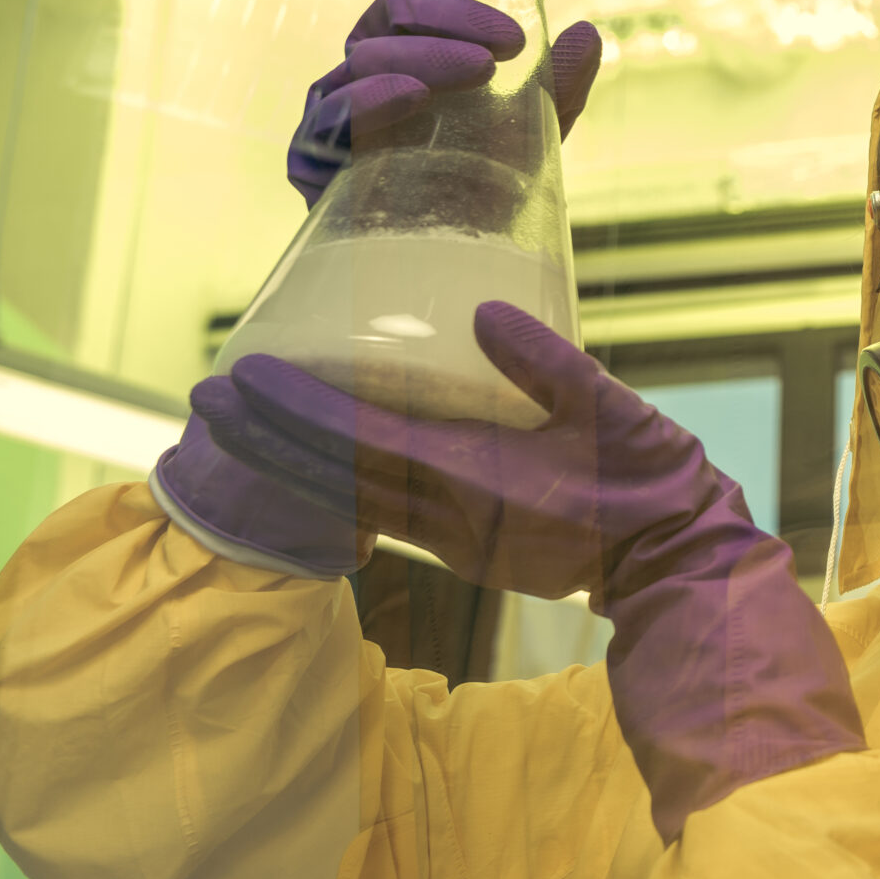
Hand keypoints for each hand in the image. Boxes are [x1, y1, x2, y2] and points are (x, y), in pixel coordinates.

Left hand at [191, 301, 731, 601]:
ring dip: (289, 466)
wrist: (676, 566)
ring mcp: (456, 538)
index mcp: (478, 476)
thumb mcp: (609, 407)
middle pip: (335, 476)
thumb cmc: (651, 482)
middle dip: (265, 439)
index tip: (244, 378)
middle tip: (202, 401)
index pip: (364, 440)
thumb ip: (545, 361)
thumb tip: (482, 312)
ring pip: (349, 501)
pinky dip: (335, 491)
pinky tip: (311, 473)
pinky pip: (382, 517)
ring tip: (238, 431)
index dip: (298, 410)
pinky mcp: (469, 548)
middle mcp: (451, 514)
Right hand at [288, 0, 602, 205]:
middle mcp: (370, 65)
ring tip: (480, 69)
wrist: (460, 262)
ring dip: (426, 54)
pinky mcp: (315, 159)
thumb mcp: (537, 130)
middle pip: (394, 10)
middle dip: (453, 13)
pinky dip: (372, 99)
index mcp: (414, 43)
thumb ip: (560, 85)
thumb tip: (588, 33)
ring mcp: (338, 108)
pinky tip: (413, 96)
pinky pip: (331, 119)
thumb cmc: (490, 184)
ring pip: (366, 56)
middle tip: (509, 40)